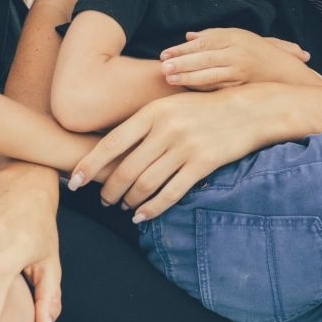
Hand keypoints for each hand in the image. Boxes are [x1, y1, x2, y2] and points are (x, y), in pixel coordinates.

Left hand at [67, 83, 282, 221]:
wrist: (247, 109)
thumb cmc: (202, 108)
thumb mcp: (170, 105)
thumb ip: (144, 124)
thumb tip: (113, 152)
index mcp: (153, 111)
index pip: (112, 143)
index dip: (89, 165)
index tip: (74, 181)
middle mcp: (166, 128)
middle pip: (126, 168)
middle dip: (109, 189)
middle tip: (103, 200)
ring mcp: (185, 146)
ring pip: (146, 183)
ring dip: (130, 200)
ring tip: (124, 206)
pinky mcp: (202, 164)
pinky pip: (170, 193)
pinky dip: (152, 208)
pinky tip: (142, 216)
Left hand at [159, 29, 311, 90]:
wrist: (284, 72)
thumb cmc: (256, 51)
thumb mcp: (236, 36)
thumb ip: (212, 35)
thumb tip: (188, 36)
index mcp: (233, 37)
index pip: (202, 43)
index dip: (181, 49)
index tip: (164, 54)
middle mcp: (237, 53)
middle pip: (204, 58)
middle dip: (181, 63)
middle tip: (162, 68)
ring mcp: (240, 71)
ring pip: (210, 74)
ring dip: (188, 77)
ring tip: (169, 79)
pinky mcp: (242, 87)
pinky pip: (219, 89)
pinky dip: (202, 90)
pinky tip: (187, 91)